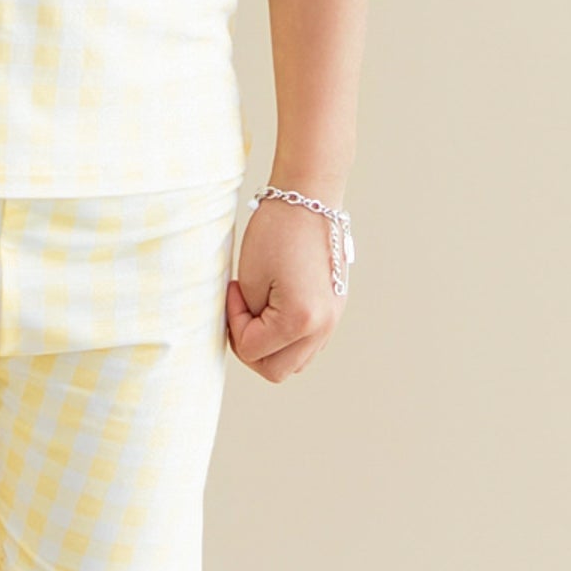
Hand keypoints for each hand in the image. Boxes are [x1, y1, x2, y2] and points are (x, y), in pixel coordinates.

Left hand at [226, 194, 347, 382]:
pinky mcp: (335, 310)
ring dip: (271, 346)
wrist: (310, 199)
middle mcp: (323, 327)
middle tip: (244, 310)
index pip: (252, 351)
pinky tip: (277, 307)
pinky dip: (288, 337)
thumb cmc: (276, 232)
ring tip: (261, 309)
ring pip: (295, 362)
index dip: (234, 324)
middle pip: (276, 370)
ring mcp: (333, 320)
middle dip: (251, 346)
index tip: (235, 291)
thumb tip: (250, 341)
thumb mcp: (250, 281)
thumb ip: (248, 320)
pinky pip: (308, 343)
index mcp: (301, 320)